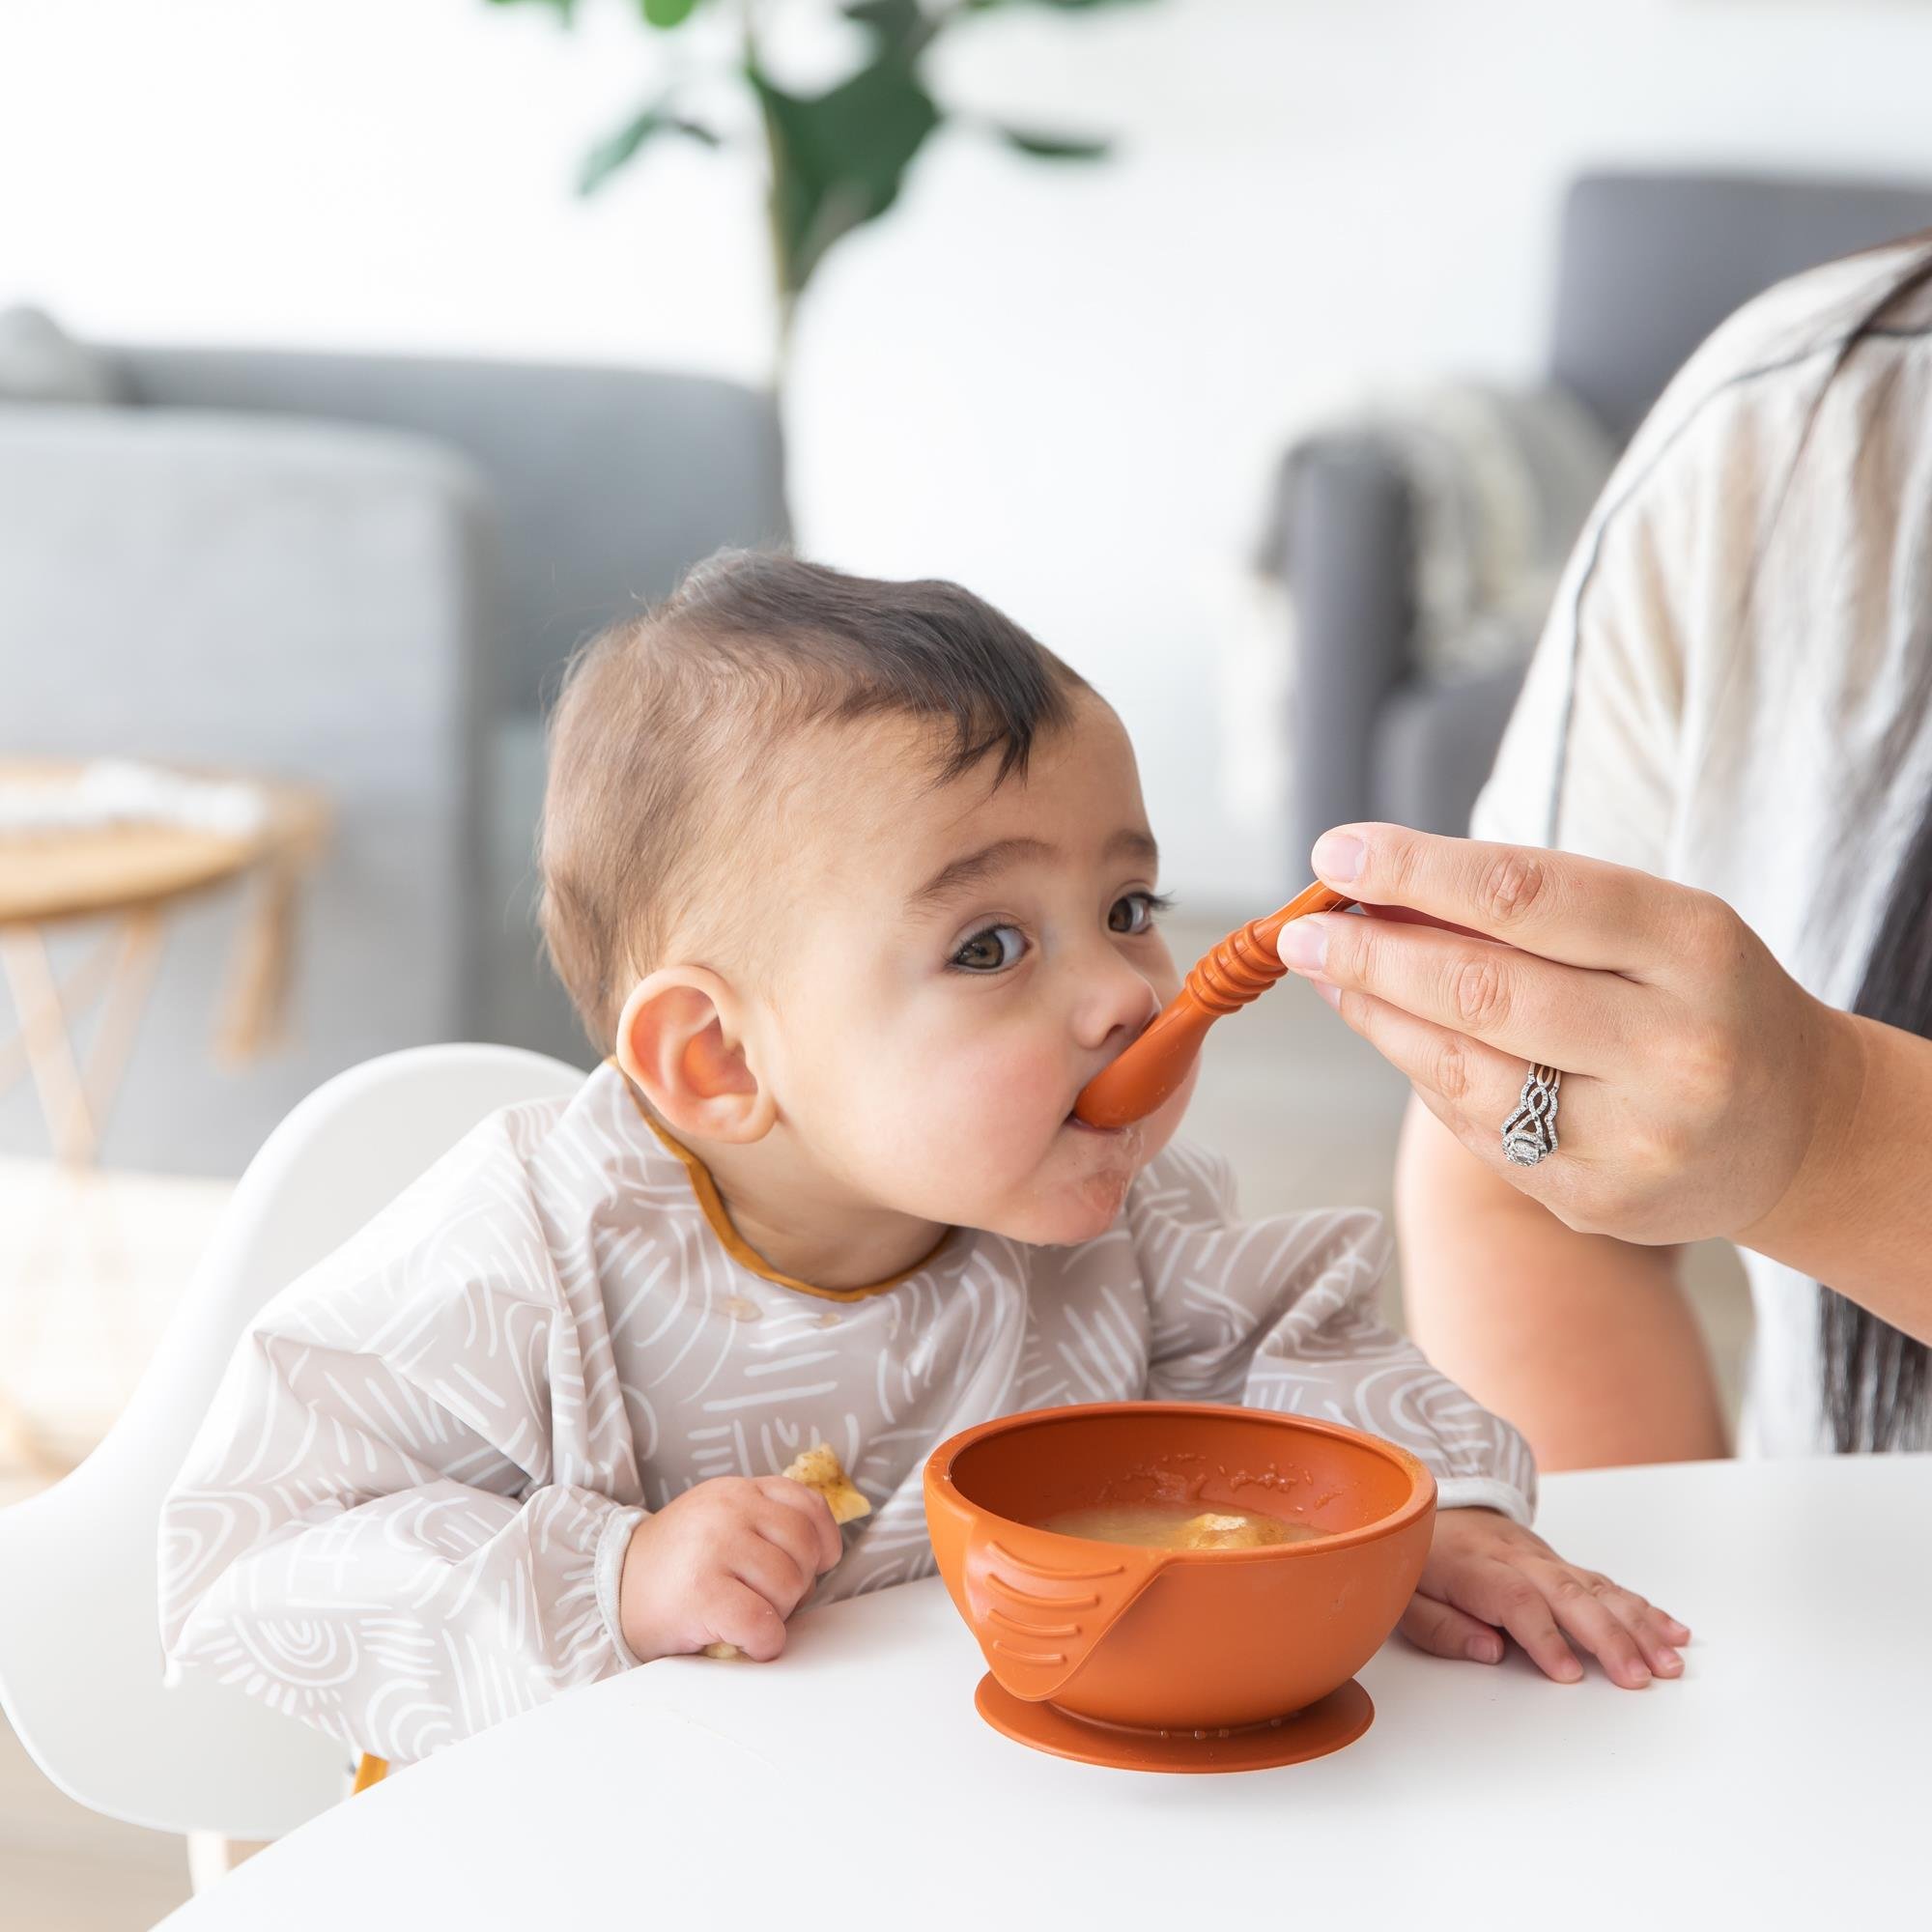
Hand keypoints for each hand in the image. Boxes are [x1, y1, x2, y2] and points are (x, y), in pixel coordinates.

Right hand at [617, 1477, 842, 1663]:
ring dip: (778, 1614)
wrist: (610, 1591)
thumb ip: (764, 1522)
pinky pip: (763, 1625)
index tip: (817, 1565)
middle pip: (804, 1549)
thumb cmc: (676, 1564)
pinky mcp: (702, 1593)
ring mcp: (715, 1548)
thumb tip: (822, 1555)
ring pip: (789, 1587)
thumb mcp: (719, 1521)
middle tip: (768, 1600)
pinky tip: (744, 1641)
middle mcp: (729, 1510)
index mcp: (737, 1491)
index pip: (808, 1505)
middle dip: (798, 1584)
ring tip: (746, 1616)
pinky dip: (763, 1642)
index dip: (822, 1541)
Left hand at [1276, 823, 1861, 1249]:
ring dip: (1376, 1014)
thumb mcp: (1654, 928)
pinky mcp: (1599, 1199)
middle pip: (1484, 990)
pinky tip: (1391, 1031)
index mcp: (1693, 948)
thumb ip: (1531, 909)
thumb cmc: (1700, 998)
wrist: (1798, 1132)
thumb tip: (1378, 887)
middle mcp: (1675, 1047)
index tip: (1337, 851)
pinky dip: (1423, 1071)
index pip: (1529, 895)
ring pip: (1465, 1069)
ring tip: (1328, 971)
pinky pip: (1476, 1128)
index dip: (1418, 870)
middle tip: (1299, 930)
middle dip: (1373, 954)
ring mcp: (1638, 1137)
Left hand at [1402, 1508, 1689, 1687]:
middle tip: (1637, 1676)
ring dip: (1638, 1626)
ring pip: (1597, 1588)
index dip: (1543, 1636)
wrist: (1432, 1509)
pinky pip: (1607, 1584)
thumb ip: (1442, 1628)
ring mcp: (1545, 1559)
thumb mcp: (1405, 1599)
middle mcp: (1517, 1559)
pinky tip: (1673, 1631)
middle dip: (1607, 1636)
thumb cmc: (1418, 1562)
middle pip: (1568, 1593)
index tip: (1568, 1674)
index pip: (1515, 1598)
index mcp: (1474, 1568)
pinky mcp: (1563, 1564)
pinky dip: (1643, 1607)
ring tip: (1668, 1663)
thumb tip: (1490, 1650)